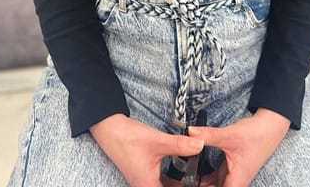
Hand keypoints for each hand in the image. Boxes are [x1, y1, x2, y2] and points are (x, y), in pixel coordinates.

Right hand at [89, 113, 204, 186]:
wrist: (109, 128)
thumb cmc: (128, 138)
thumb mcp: (158, 141)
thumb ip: (180, 145)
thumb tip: (200, 145)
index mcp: (148, 186)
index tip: (199, 184)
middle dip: (183, 184)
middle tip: (199, 181)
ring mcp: (143, 182)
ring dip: (178, 183)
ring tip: (193, 177)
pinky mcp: (143, 175)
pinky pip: (161, 182)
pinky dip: (172, 179)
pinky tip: (181, 170)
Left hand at [186, 109, 289, 185]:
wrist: (270, 126)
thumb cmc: (256, 135)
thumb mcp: (230, 135)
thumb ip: (208, 135)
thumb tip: (190, 133)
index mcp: (236, 181)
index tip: (187, 186)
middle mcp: (235, 181)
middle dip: (200, 186)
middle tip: (182, 183)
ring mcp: (233, 174)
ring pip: (214, 185)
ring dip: (202, 183)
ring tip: (185, 179)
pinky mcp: (231, 167)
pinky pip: (216, 177)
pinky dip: (205, 176)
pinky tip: (194, 171)